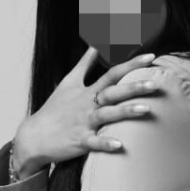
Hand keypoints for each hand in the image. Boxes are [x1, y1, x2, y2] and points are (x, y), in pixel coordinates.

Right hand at [12, 46, 162, 175]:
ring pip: (107, 115)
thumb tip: (94, 46)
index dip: (131, 65)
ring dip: (125, 112)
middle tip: (155, 83)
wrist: (34, 136)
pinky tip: (119, 145)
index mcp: (88, 91)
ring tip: (145, 109)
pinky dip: (105, 143)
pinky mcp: (79, 141)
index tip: (151, 57)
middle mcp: (88, 104)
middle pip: (113, 92)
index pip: (113, 73)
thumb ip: (84, 65)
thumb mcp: (68, 83)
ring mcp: (84, 122)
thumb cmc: (54, 110)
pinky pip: (94, 142)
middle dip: (134, 87)